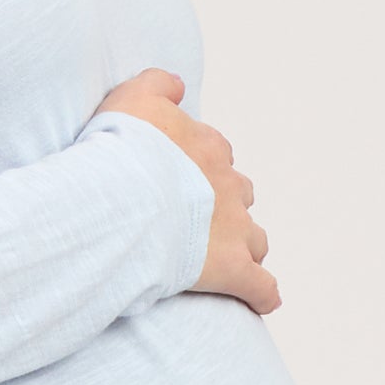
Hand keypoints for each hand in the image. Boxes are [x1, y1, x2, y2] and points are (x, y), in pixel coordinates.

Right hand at [92, 66, 280, 315]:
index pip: (214, 153)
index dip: (197, 166)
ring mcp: (234, 229)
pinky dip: (262, 294)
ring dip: (243, 246)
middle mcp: (228, 185)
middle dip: (224, 205)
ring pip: (254, 239)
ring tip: (224, 259)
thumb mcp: (132, 98)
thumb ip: (157, 84)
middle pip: (238, 194)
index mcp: (206, 147)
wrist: (124, 199)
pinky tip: (258, 301)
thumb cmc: (121, 150)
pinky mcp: (232, 269)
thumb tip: (177, 85)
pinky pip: (261, 287)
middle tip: (194, 218)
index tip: (177, 177)